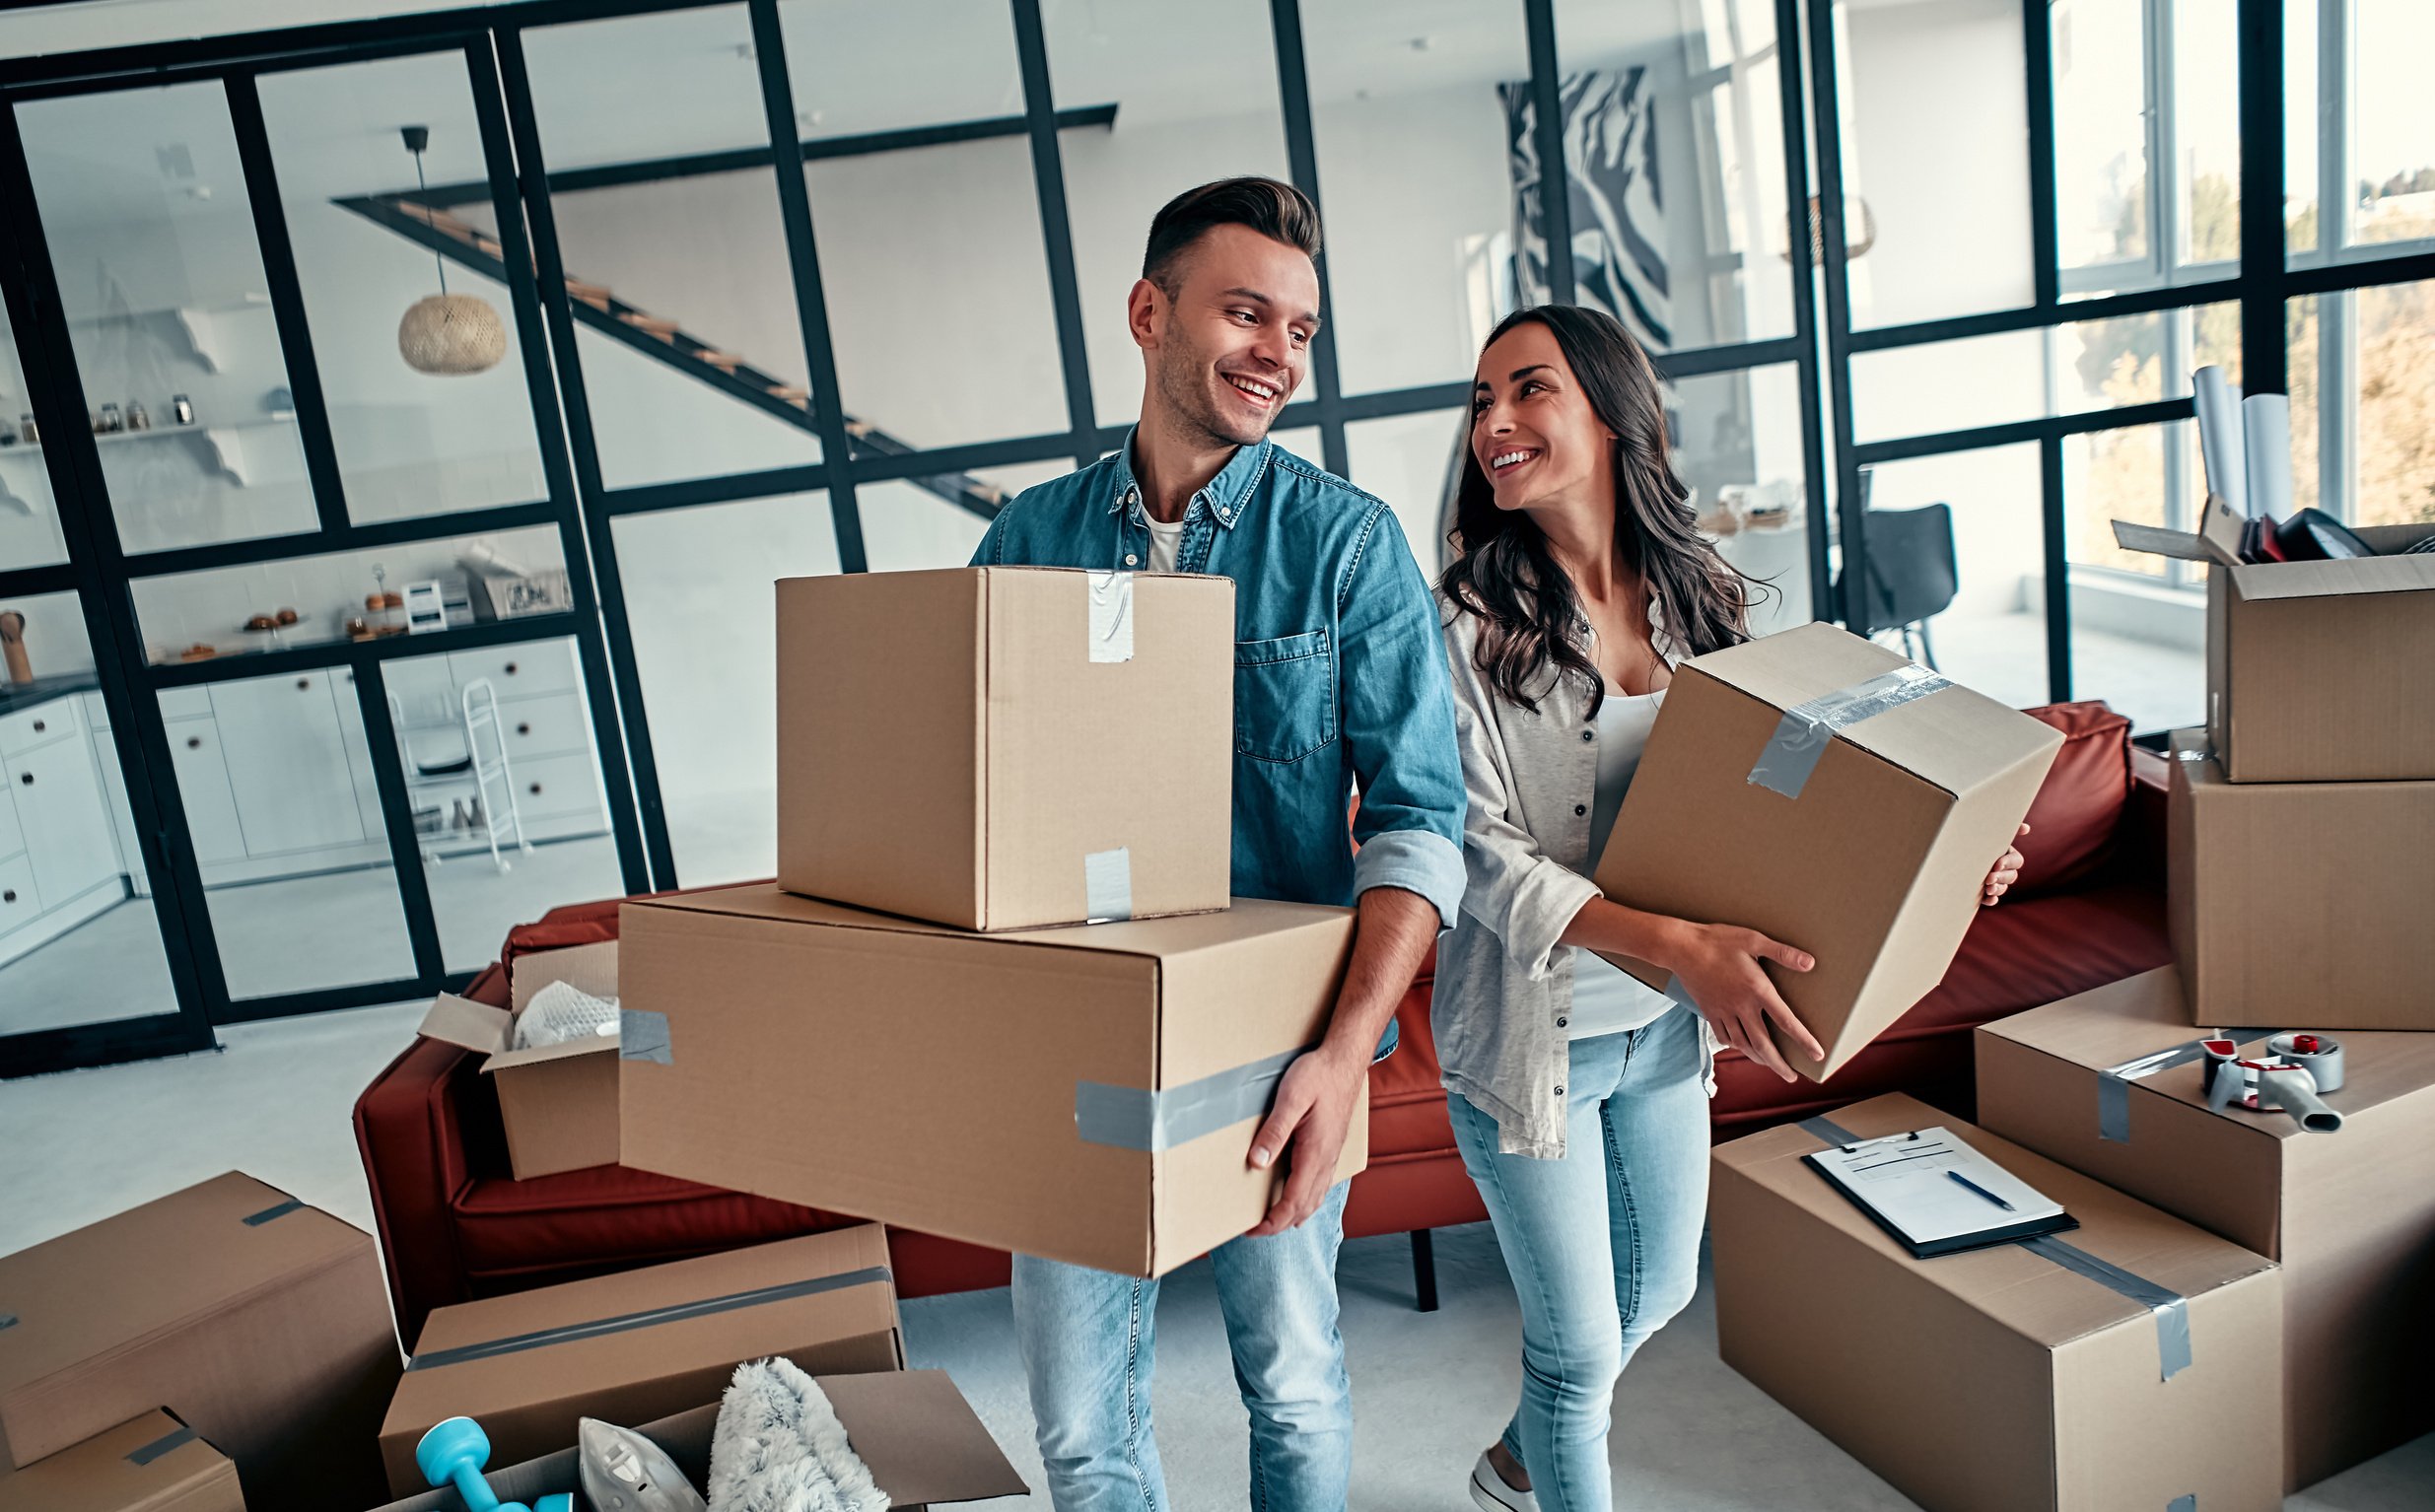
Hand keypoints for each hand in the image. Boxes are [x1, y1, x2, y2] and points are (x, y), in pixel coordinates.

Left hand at [1244, 1045, 1364, 1236]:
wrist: (1346, 1059)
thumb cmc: (1318, 1075)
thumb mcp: (1291, 1099)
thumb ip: (1274, 1132)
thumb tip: (1257, 1163)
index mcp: (1315, 1153)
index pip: (1293, 1203)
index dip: (1271, 1222)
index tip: (1251, 1230)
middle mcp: (1327, 1160)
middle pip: (1304, 1207)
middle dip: (1280, 1224)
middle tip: (1254, 1228)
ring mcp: (1332, 1155)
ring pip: (1315, 1199)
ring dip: (1294, 1214)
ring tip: (1272, 1218)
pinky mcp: (1332, 1147)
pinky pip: (1320, 1185)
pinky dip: (1305, 1200)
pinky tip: (1296, 1196)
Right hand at [1670, 922, 1819, 1081]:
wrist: (1681, 947)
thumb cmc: (1718, 941)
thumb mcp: (1754, 940)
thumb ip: (1783, 953)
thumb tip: (1810, 963)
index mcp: (1757, 990)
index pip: (1786, 1021)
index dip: (1803, 1040)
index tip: (1816, 1054)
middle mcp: (1741, 1006)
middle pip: (1763, 1044)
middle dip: (1779, 1064)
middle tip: (1791, 1077)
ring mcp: (1723, 1011)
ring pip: (1743, 1045)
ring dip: (1759, 1059)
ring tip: (1770, 1065)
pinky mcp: (1709, 1011)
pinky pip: (1723, 1036)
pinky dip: (1735, 1046)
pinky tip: (1741, 1047)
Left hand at [1981, 822, 2029, 905]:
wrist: (1954, 850)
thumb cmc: (1974, 837)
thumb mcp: (1988, 832)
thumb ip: (2007, 829)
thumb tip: (2026, 828)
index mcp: (2007, 854)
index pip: (2016, 861)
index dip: (2008, 863)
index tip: (1997, 864)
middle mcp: (2003, 869)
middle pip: (2011, 876)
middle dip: (2001, 878)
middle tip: (1989, 878)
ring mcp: (1995, 881)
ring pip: (2003, 888)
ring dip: (1997, 889)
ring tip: (1988, 888)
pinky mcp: (1984, 891)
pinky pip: (1992, 899)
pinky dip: (1991, 900)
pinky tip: (1987, 899)